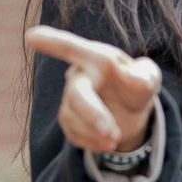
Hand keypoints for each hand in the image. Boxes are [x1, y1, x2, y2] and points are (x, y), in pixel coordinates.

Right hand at [26, 25, 161, 152]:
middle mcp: (80, 75)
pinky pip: (73, 133)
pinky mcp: (68, 118)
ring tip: (116, 140)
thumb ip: (145, 77)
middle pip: (77, 93)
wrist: (130, 108)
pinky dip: (92, 142)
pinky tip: (108, 144)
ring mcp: (70, 97)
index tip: (33, 37)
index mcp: (99, 58)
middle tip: (113, 134)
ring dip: (96, 133)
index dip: (54, 43)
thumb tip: (135, 80)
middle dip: (93, 114)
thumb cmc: (138, 84)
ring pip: (74, 118)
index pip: (75, 49)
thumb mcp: (149, 77)